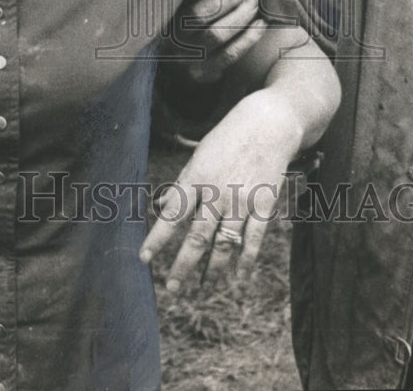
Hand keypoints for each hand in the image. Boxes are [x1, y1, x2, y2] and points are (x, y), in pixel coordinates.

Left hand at [139, 88, 301, 288]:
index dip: (157, 238)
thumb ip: (185, 183)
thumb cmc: (229, 138)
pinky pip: (254, 239)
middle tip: (172, 289)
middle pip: (198, 236)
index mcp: (197, 176)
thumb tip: (165, 207)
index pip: (172, 213)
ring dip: (213, 269)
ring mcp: (242, 199)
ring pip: (225, 243)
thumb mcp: (200, 154)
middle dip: (183, 265)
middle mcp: (218, 191)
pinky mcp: (264, 203)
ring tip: (203, 286)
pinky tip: (239, 278)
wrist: (268, 123)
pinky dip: (246, 261)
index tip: (144, 259)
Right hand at [176, 0, 266, 82]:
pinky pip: (230, 56)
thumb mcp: (185, 7)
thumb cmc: (186, 27)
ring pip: (219, 40)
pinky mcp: (205, 75)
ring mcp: (191, 63)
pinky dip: (247, 39)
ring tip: (255, 7)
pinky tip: (260, 26)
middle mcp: (178, 47)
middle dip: (235, 10)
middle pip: (210, 29)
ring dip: (241, 22)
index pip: (196, 13)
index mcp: (170, 25)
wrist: (178, 66)